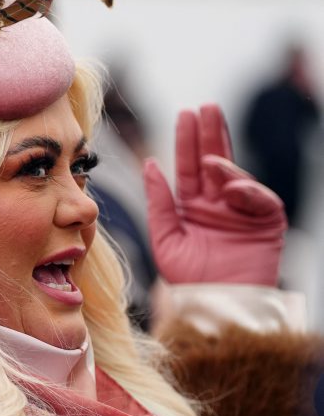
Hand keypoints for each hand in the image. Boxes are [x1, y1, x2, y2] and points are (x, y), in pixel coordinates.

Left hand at [143, 103, 286, 285]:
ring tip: (210, 150)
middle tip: (205, 108)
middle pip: (214, 161)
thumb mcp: (165, 239)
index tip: (186, 114)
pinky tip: (229, 187)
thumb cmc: (188, 280)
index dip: (187, 141)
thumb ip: (159, 202)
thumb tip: (149, 165)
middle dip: (210, 134)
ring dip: (225, 156)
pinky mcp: (265, 222)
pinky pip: (259, 199)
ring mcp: (242, 211)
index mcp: (192, 206)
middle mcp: (217, 204)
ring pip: (236, 174)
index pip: (189, 167)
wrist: (215, 307)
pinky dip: (246, 190)